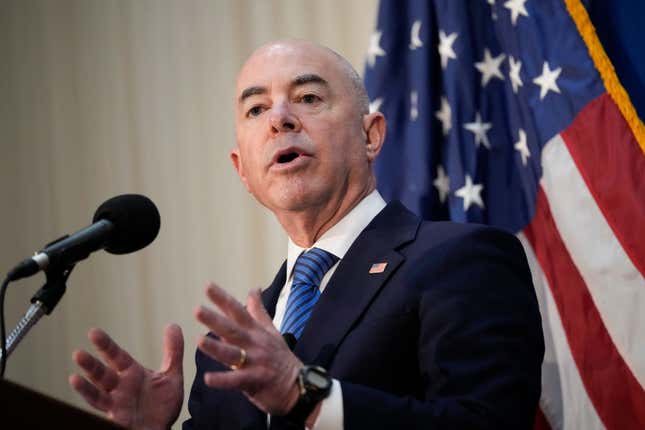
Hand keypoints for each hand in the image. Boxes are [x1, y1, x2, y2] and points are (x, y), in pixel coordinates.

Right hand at [69, 324, 183, 429]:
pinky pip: (105, 415)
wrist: (163, 429)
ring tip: (74, 378)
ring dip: (86, 388)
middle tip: (78, 353)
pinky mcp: (118, 421)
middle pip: (102, 374)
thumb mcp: (171, 375)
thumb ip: (172, 351)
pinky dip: (96, 408)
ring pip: (98, 395)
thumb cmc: (162, 404)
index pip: (116, 356)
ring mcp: (116, 405)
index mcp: (131, 374)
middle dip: (91, 365)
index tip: (93, 332)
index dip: (105, 345)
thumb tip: (173, 324)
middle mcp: (120, 388)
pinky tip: (87, 402)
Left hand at [195, 283, 302, 414]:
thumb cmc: (281, 357)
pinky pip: (236, 381)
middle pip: (232, 330)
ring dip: (216, 348)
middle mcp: (255, 344)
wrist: (299, 385)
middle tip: (197, 310)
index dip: (223, 299)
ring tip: (199, 341)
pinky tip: (208, 379)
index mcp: (256, 331)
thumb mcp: (271, 330)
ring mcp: (255, 362)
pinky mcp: (255, 381)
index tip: (208, 286)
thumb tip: (254, 289)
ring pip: (233, 354)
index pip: (238, 311)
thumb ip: (258, 311)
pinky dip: (222, 380)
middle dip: (215, 320)